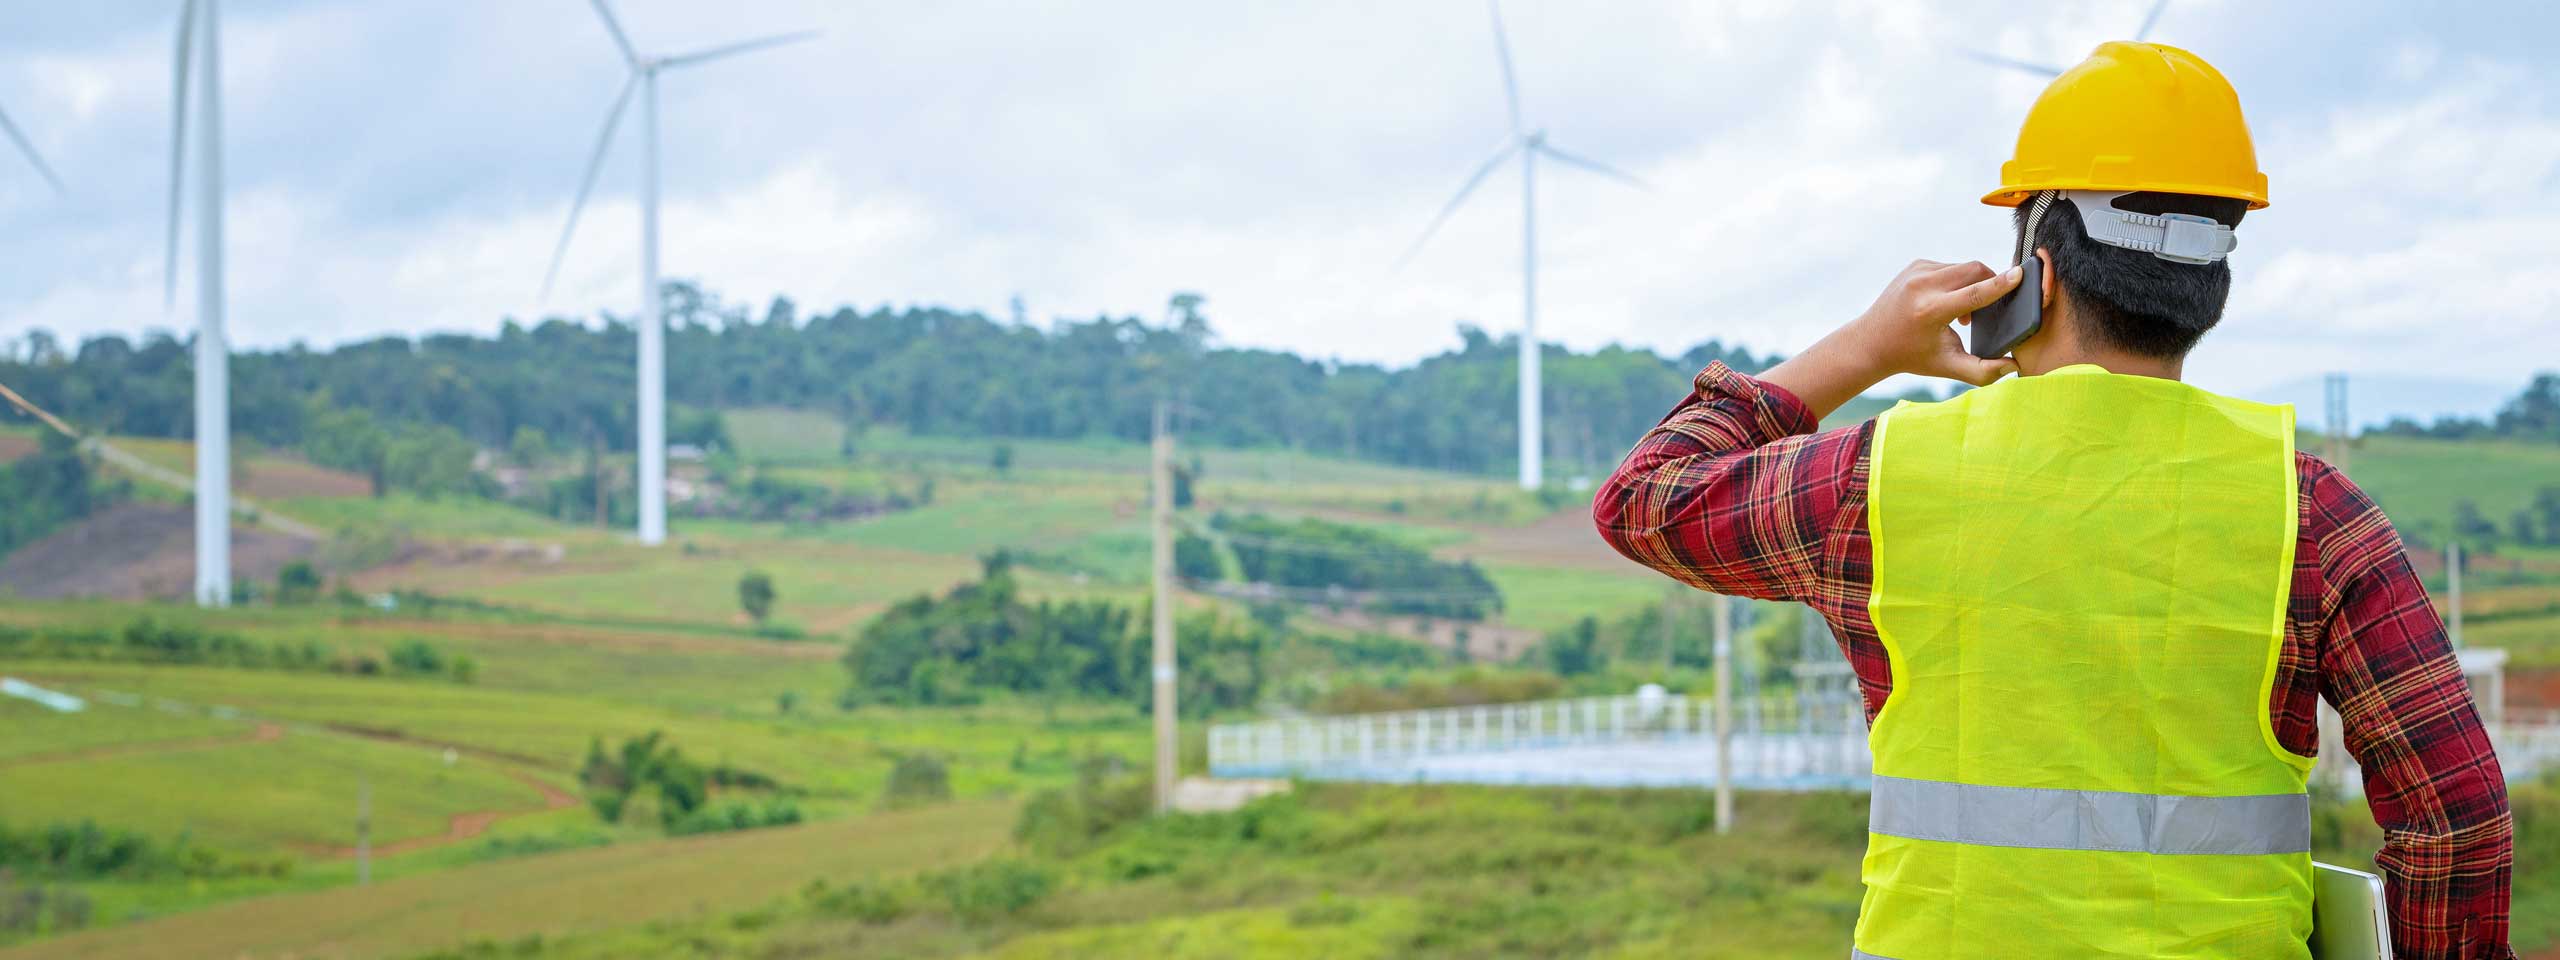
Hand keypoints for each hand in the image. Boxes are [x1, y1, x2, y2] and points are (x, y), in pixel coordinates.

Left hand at [1754, 260, 2022, 420]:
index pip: (1973, 293)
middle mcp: (1922, 286)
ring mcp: (1917, 271)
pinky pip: (1950, 266)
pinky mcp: (1916, 264)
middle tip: (1991, 307)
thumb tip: (2014, 367)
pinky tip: (1950, 302)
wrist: (1871, 342)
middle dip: (1990, 283)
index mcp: (1930, 310)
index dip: (1999, 284)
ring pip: (1964, 267)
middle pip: (1974, 271)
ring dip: (1974, 284)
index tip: (2019, 274)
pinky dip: (1958, 281)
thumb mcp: (1947, 367)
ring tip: (1964, 313)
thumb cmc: (1912, 356)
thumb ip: (1982, 371)